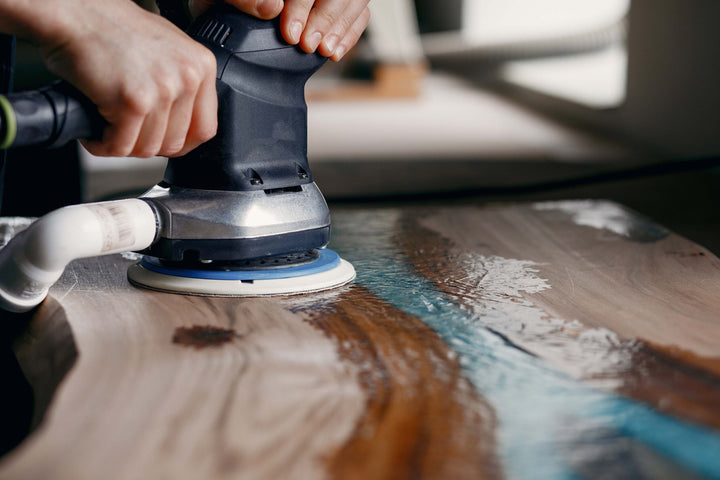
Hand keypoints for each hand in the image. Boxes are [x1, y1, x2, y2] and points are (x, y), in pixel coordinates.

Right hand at [41, 0, 217, 157]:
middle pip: (174, 143)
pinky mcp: (134, 100)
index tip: (161, 143)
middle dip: (145, 145)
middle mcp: (188, 77)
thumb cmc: (109, 28)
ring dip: (122, 146)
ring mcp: (163, 89)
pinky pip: (121, 146)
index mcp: (201, 65)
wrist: (73, 12)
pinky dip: (102, 145)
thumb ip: (182, 83)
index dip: (179, 143)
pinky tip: (94, 133)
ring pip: (147, 149)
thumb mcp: (166, 50)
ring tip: (107, 130)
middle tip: (125, 133)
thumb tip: (184, 122)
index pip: (205, 129)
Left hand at [189, 0, 370, 61]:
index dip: (303, 7)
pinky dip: (350, 34)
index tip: (291, 33)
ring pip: (354, 0)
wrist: (221, 8)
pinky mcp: (337, 4)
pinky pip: (359, 13)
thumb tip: (271, 7)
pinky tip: (334, 51)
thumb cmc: (219, 1)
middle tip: (309, 46)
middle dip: (326, 19)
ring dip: (341, 28)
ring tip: (324, 52)